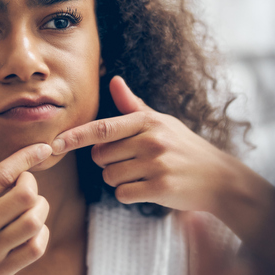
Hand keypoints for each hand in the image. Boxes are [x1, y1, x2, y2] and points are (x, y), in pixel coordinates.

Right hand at [0, 136, 52, 274]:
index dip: (27, 157)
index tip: (43, 148)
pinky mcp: (0, 272)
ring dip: (40, 208)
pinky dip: (41, 234)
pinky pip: (35, 249)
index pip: (2, 174)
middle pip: (25, 195)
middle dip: (32, 182)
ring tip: (31, 206)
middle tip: (25, 183)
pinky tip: (32, 228)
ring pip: (34, 221)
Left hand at [51, 76, 236, 212]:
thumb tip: (113, 79)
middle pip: (101, 156)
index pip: (102, 128)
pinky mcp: (160, 187)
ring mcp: (156, 163)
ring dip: (119, 180)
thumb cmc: (186, 148)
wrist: (219, 178)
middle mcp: (151, 140)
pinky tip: (148, 188)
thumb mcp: (163, 123)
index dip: (75, 136)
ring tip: (144, 175)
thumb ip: (134, 106)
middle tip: (132, 162)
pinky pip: (123, 194)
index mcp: (147, 121)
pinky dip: (130, 194)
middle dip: (108, 162)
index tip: (55, 143)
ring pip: (110, 177)